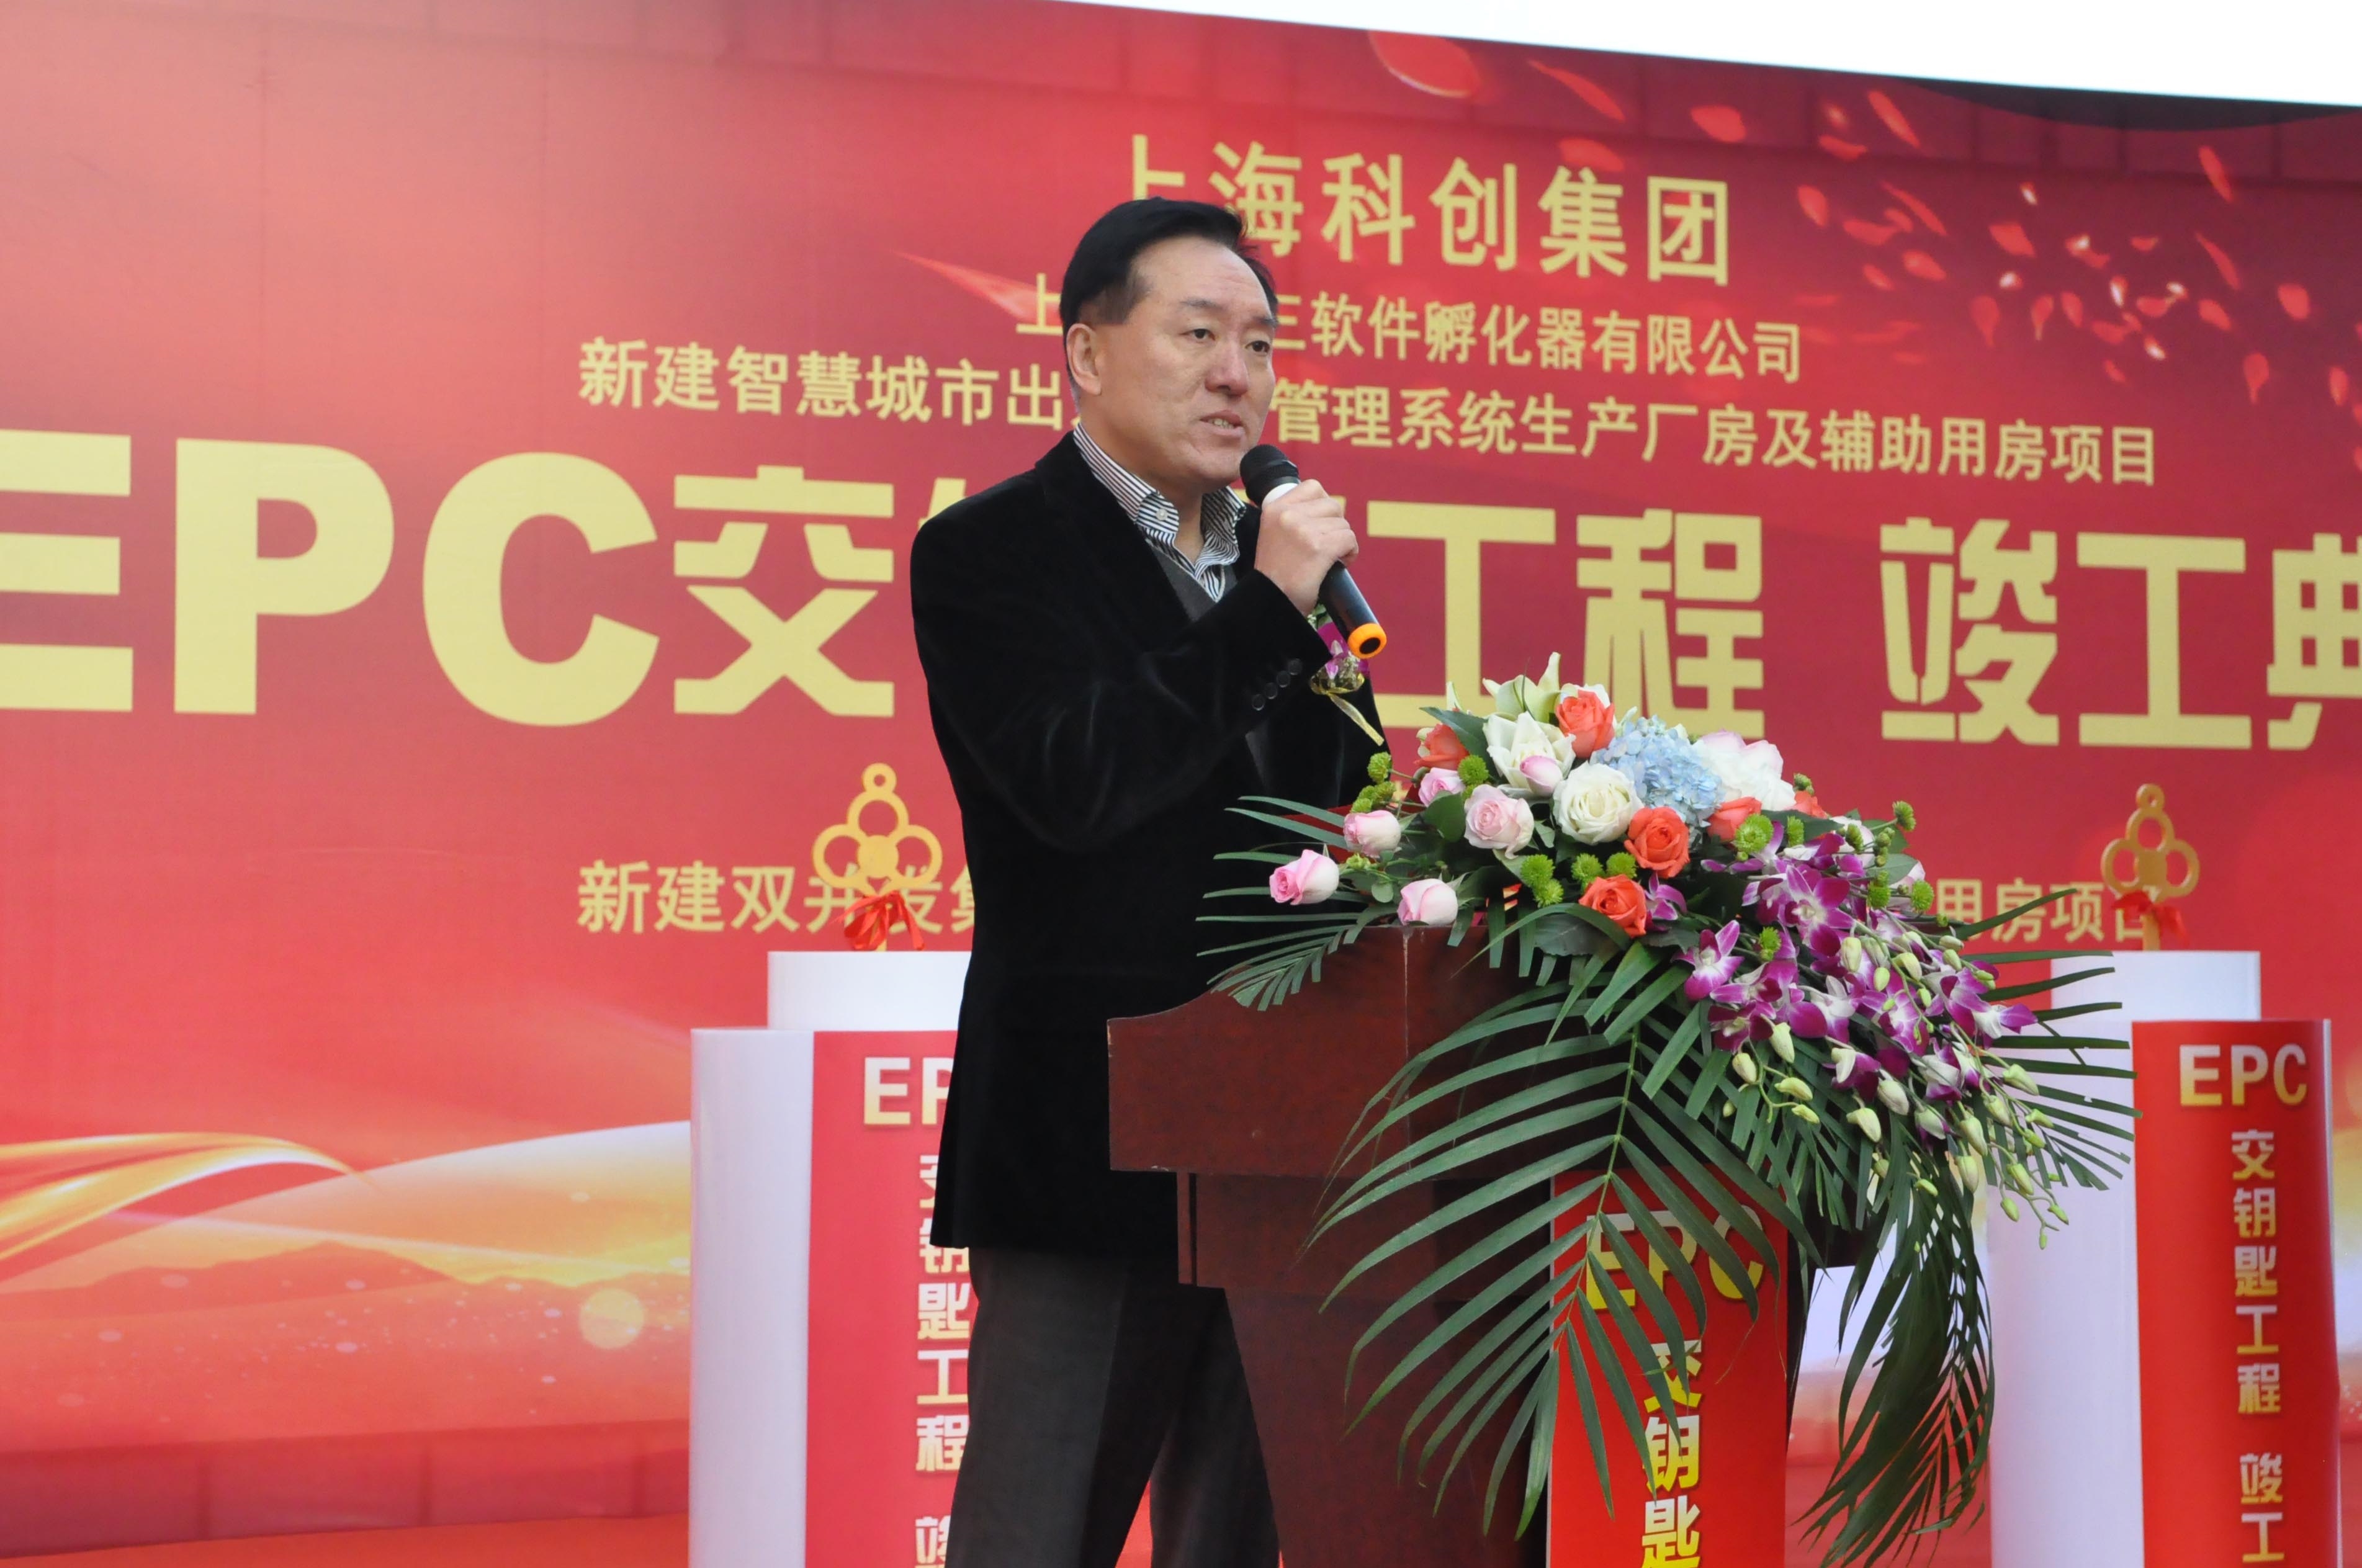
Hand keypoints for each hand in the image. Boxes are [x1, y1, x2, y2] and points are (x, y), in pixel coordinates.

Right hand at [1252, 479, 1357, 615]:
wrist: (1270, 600)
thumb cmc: (1275, 572)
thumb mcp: (1273, 533)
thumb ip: (1293, 516)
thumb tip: (1325, 508)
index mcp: (1275, 508)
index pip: (1312, 487)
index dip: (1323, 505)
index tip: (1321, 523)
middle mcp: (1288, 514)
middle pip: (1332, 505)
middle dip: (1335, 525)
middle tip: (1328, 544)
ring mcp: (1304, 530)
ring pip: (1343, 524)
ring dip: (1343, 541)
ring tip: (1332, 556)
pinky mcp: (1319, 548)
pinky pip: (1349, 539)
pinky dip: (1351, 552)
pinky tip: (1341, 562)